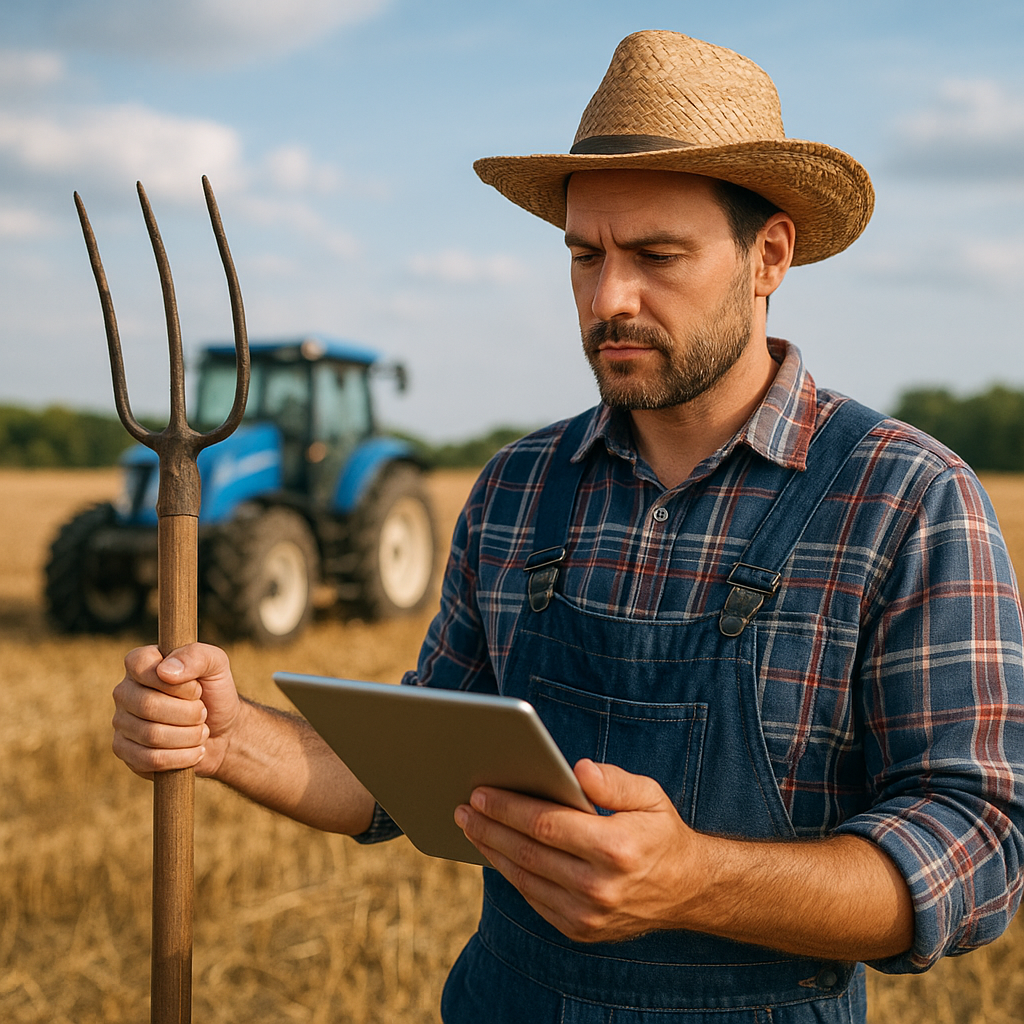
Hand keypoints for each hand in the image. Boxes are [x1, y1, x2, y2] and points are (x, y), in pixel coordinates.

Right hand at [112, 643, 241, 779]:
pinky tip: (194, 751)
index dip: (175, 682)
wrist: (222, 732)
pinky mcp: (125, 751)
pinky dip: (182, 757)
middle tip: (203, 712)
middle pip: (148, 705)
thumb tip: (164, 671)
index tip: (197, 689)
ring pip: (151, 735)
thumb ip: (195, 656)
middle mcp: (125, 691)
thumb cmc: (215, 693)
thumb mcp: (216, 665)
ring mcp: (121, 722)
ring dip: (189, 736)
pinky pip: (149, 759)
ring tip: (201, 731)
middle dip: (188, 712)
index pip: (139, 665)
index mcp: (142, 663)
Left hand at [454, 759, 704, 943]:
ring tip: (470, 826)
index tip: (481, 793)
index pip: (547, 825)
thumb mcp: (649, 796)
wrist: (687, 891)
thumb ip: (614, 781)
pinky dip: (510, 873)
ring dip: (491, 851)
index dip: (509, 808)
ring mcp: (588, 915)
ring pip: (524, 878)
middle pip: (527, 853)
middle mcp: (600, 887)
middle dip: (489, 827)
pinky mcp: (580, 930)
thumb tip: (578, 769)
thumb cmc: (660, 833)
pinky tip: (495, 852)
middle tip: (463, 807)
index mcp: (617, 848)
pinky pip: (533, 898)